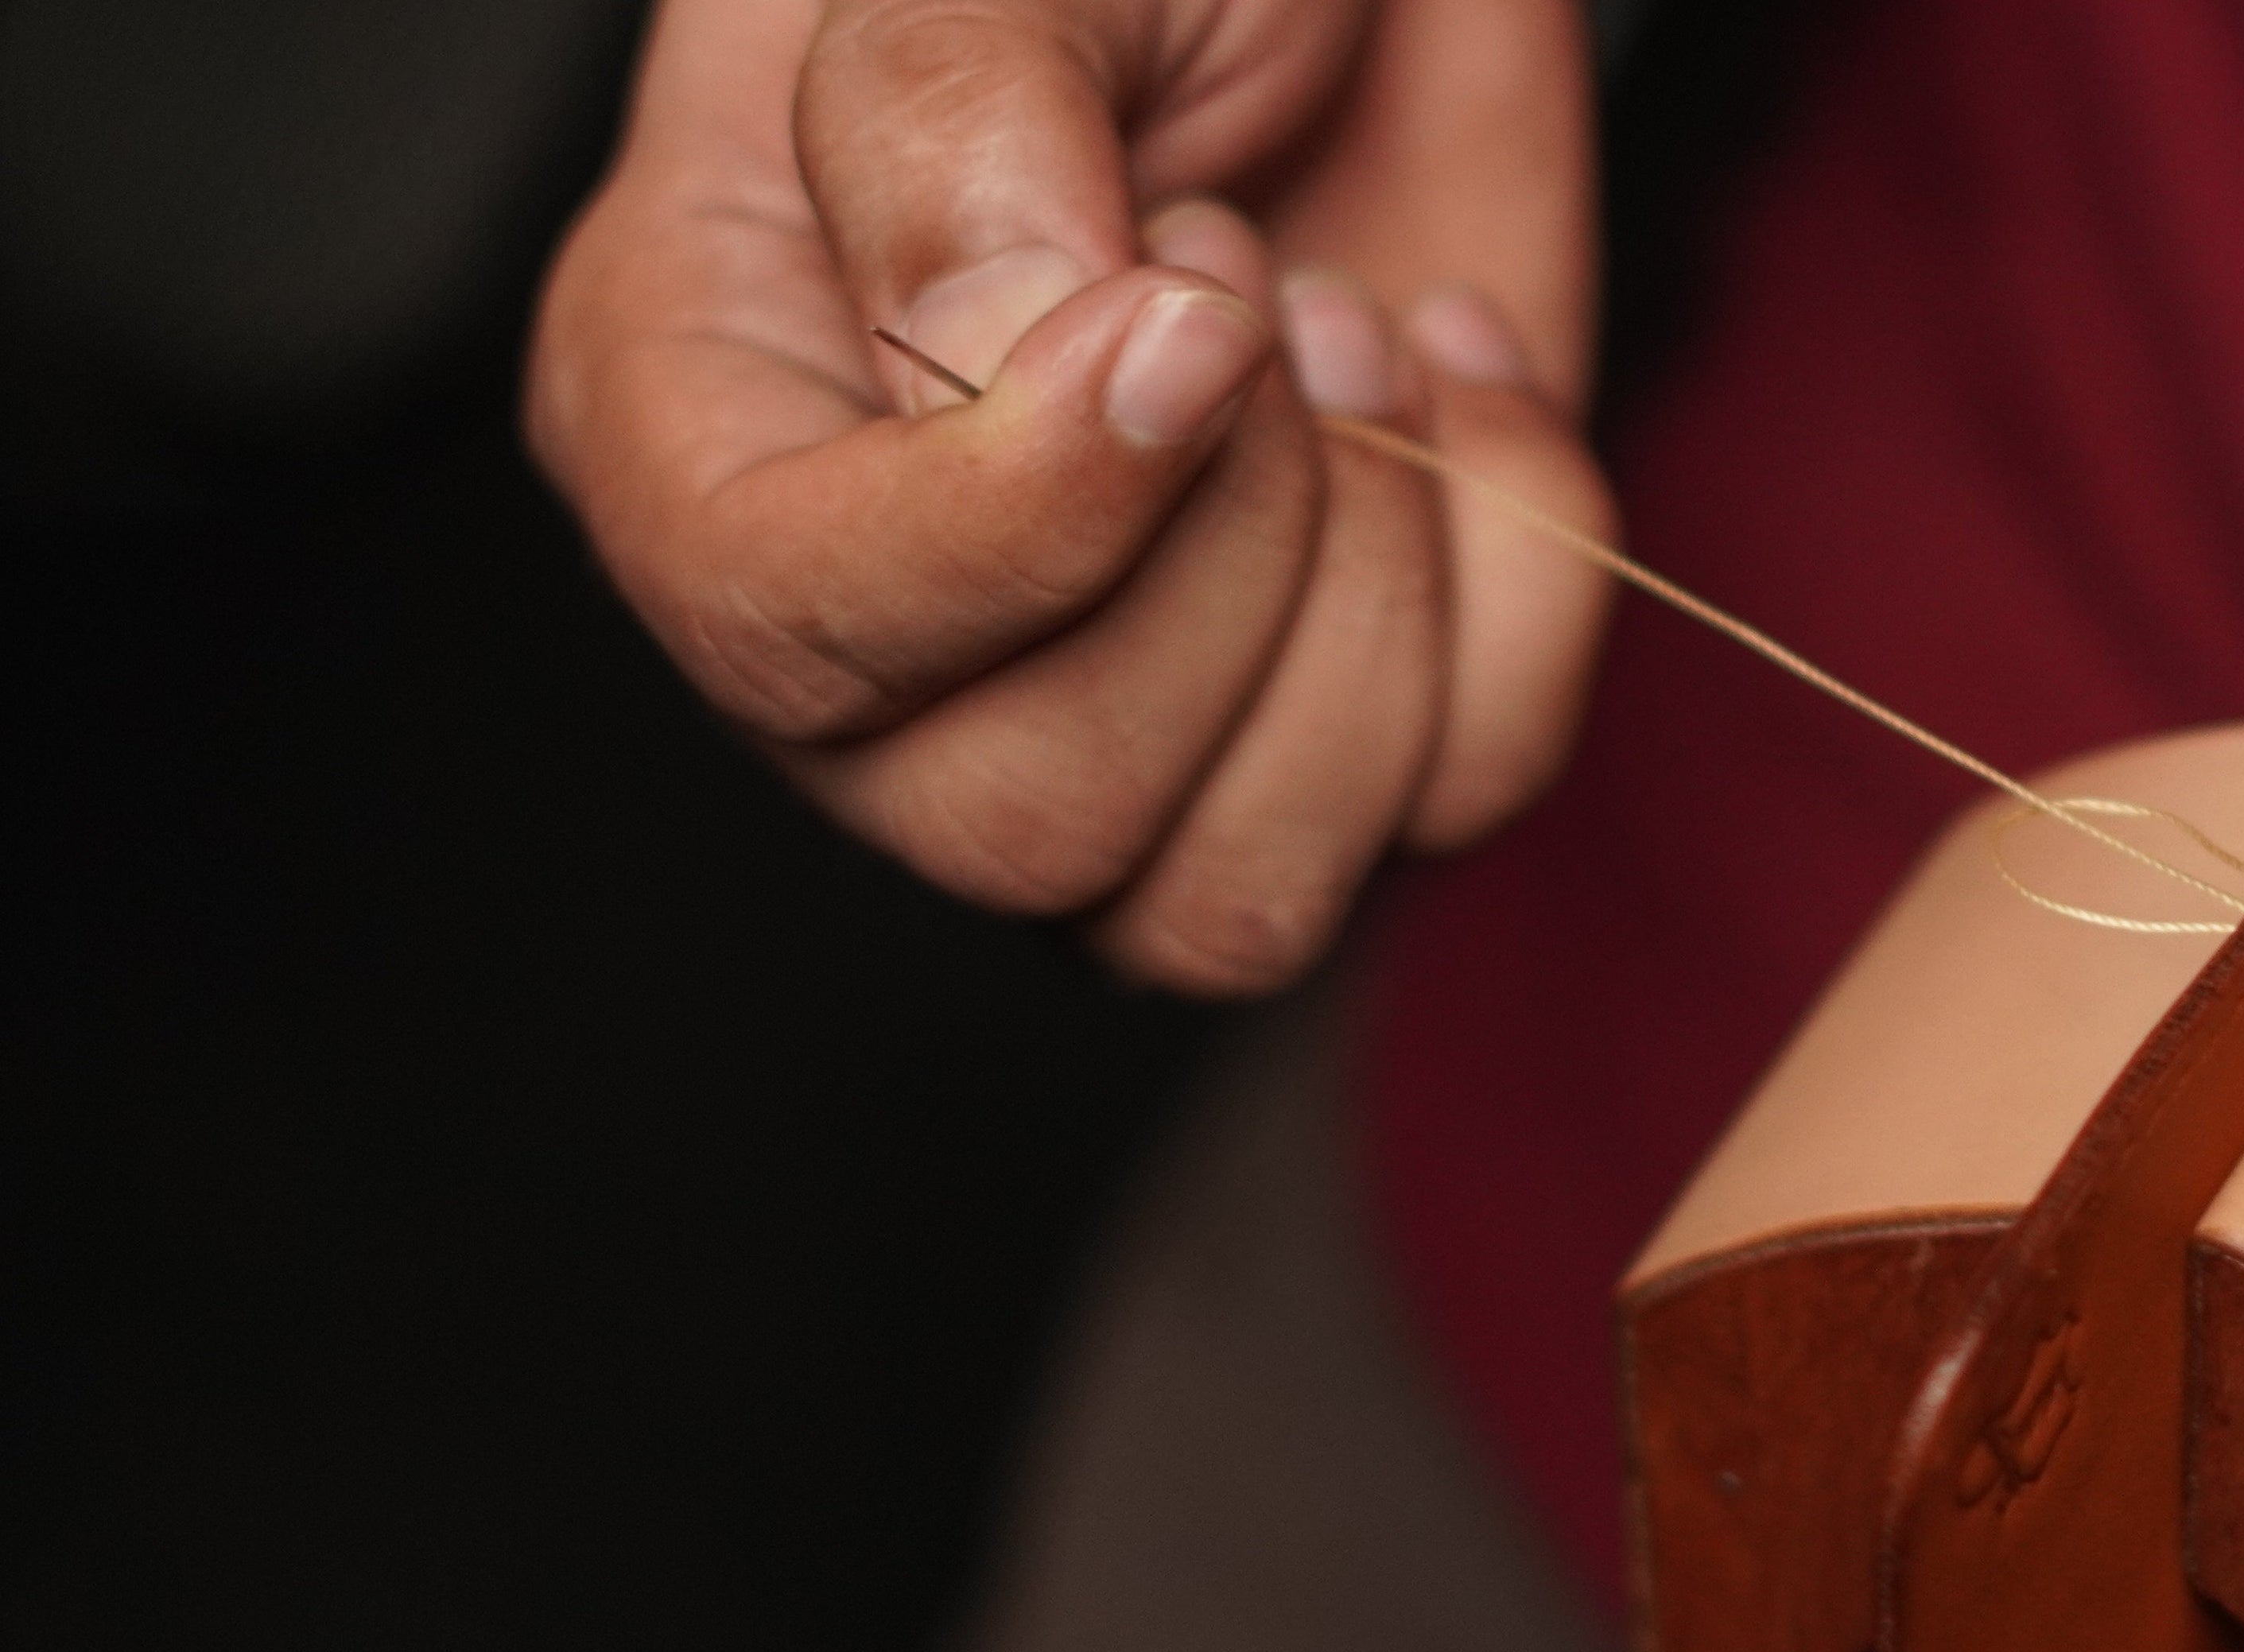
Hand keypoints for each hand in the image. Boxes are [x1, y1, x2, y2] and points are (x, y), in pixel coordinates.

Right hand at [526, 0, 1611, 992]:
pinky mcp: (1353, 709)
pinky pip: (1462, 794)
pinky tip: (1451, 374)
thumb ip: (949, 137)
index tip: (1191, 306)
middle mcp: (884, 623)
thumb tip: (1002, 365)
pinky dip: (1521, 574)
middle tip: (1253, 282)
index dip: (1018, 528)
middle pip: (1026, 826)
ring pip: (1229, 901)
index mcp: (700, 417)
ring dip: (1369, 601)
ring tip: (1341, 338)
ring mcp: (1120, 705)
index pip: (787, 633)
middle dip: (1226, 559)